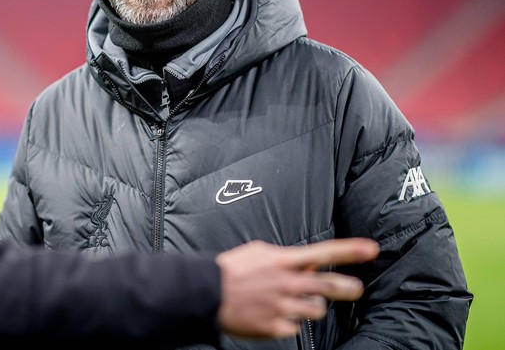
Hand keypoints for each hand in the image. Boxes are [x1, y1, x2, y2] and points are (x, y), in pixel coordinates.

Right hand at [215, 238, 378, 338]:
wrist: (206, 293)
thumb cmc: (230, 270)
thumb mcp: (259, 252)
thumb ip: (286, 257)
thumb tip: (308, 262)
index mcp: (282, 261)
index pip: (323, 252)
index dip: (350, 250)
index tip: (371, 249)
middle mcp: (286, 283)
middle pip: (328, 285)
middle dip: (347, 287)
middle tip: (355, 288)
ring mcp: (283, 306)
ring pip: (317, 309)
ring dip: (313, 305)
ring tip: (298, 302)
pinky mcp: (276, 327)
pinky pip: (296, 326)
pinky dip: (290, 320)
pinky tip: (276, 314)